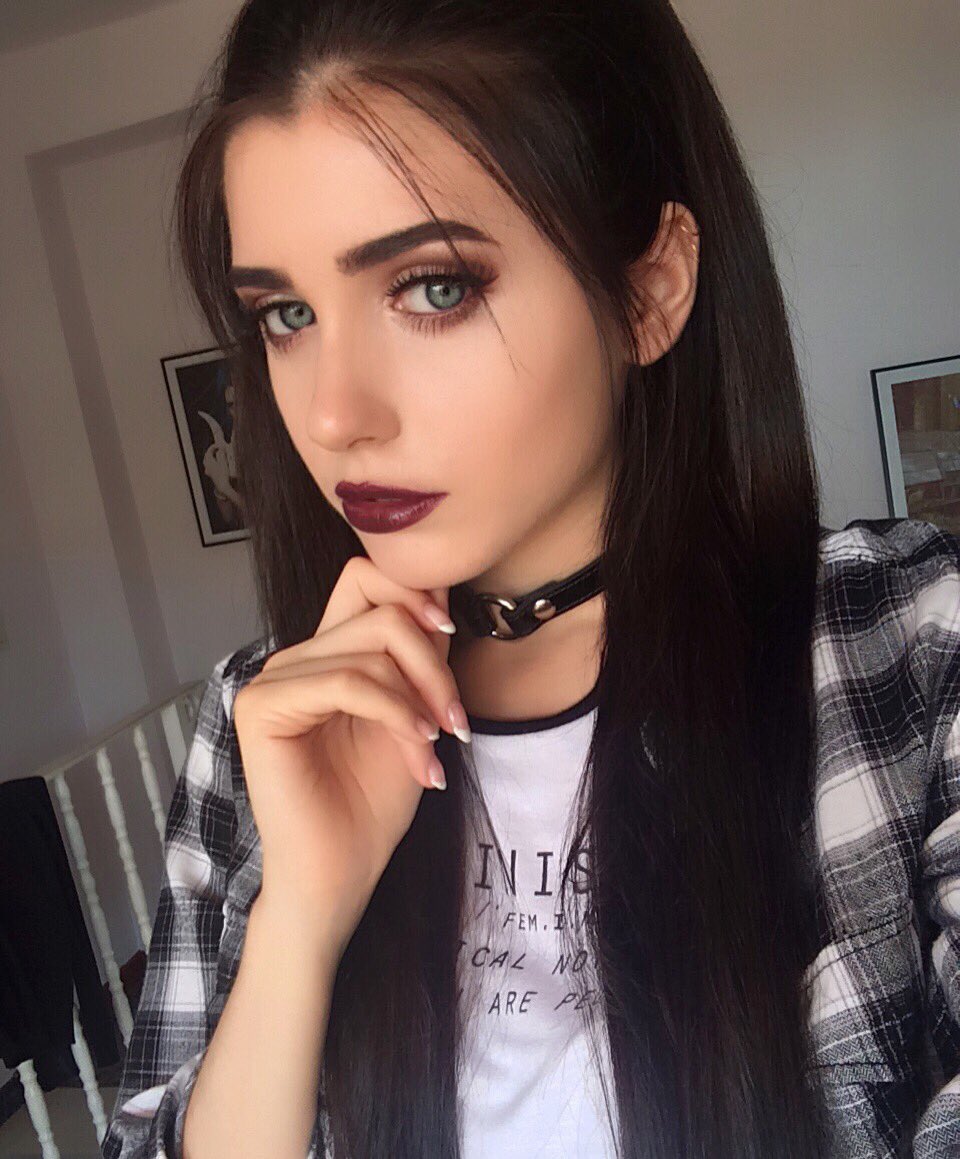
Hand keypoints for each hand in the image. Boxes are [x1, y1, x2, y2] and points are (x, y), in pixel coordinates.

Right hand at [232, 555, 461, 958]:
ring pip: (372, 646)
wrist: (340, 873)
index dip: (415, 591)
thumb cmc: (373, 803)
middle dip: (435, 662)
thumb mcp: (415, 712)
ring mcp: (273, 680)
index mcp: (325, 654)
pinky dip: (396, 713)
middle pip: (381, 608)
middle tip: (456, 721)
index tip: (452, 635)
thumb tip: (442, 594)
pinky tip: (417, 751)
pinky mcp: (262, 708)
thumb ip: (421, 655)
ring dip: (422, 699)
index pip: (365, 577)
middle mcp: (295, 658)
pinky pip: (347, 682)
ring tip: (436, 748)